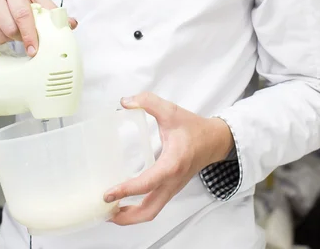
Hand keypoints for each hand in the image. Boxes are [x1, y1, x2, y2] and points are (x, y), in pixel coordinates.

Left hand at [104, 92, 233, 225]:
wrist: (214, 140)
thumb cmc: (193, 128)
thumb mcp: (170, 111)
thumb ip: (148, 102)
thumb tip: (125, 102)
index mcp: (171, 164)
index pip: (146, 183)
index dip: (126, 190)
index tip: (108, 194)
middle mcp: (172, 182)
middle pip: (148, 211)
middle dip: (126, 216)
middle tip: (105, 210)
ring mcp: (172, 188)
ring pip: (151, 211)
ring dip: (131, 216)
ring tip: (110, 211)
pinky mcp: (171, 188)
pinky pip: (154, 205)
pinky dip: (138, 209)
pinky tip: (125, 202)